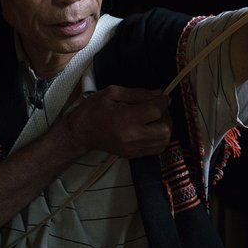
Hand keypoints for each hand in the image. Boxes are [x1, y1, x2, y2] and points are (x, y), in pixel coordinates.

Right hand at [58, 85, 172, 158]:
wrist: (80, 133)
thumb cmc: (93, 109)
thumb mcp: (112, 93)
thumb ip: (138, 93)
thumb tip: (159, 94)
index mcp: (126, 118)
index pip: (156, 111)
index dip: (163, 101)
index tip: (163, 96)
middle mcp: (131, 136)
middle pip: (165, 130)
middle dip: (166, 116)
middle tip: (159, 108)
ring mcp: (133, 148)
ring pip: (163, 141)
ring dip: (165, 128)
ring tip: (155, 118)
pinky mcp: (133, 155)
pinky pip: (156, 149)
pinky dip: (159, 138)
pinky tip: (151, 128)